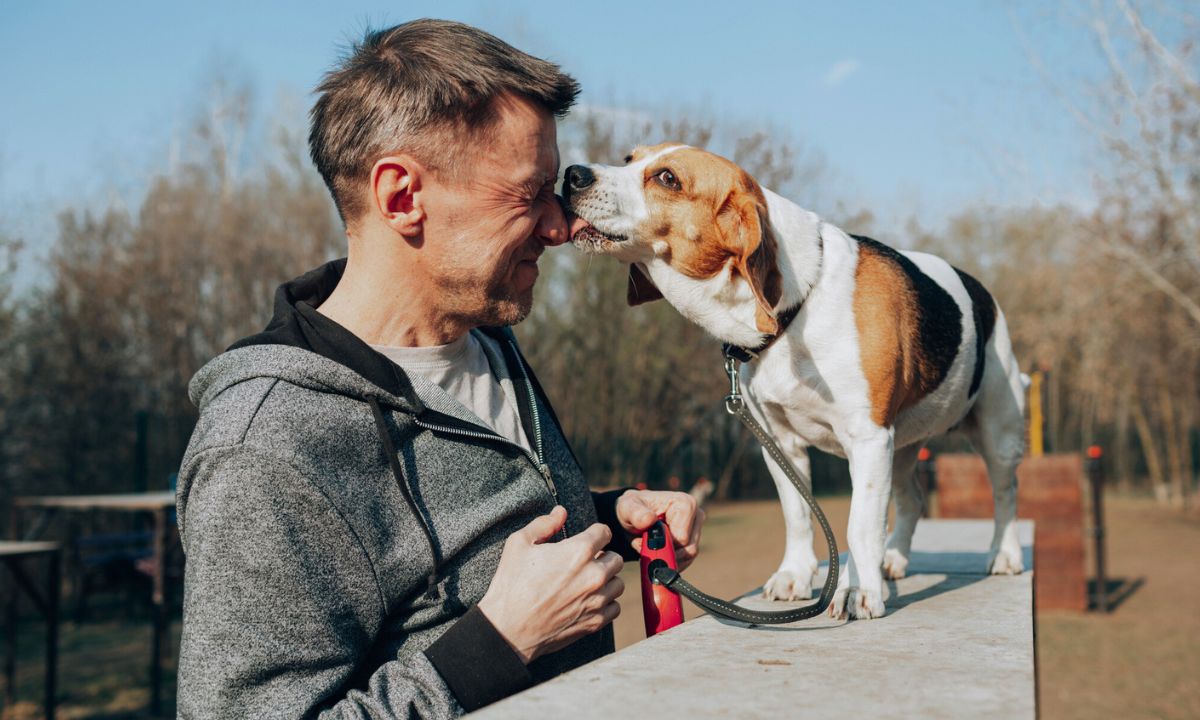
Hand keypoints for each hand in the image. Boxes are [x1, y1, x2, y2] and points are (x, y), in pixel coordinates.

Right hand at [478, 507, 623, 663]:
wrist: (508, 629)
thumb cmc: (511, 585)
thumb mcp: (519, 544)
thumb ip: (544, 524)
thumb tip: (561, 512)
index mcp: (578, 551)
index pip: (604, 532)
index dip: (594, 533)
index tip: (587, 540)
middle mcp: (594, 574)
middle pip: (616, 558)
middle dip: (602, 557)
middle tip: (584, 563)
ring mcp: (596, 600)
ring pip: (618, 583)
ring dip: (606, 581)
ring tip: (587, 583)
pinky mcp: (595, 621)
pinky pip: (615, 607)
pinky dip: (606, 603)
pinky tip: (588, 601)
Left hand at [615, 490, 703, 569]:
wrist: (633, 517)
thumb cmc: (632, 509)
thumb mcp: (627, 508)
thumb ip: (636, 514)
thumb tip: (649, 520)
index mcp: (685, 503)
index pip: (682, 538)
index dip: (664, 545)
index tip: (647, 541)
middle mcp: (696, 515)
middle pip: (687, 549)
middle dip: (665, 553)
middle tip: (646, 547)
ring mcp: (696, 529)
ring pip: (687, 556)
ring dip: (666, 557)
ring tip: (649, 548)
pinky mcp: (693, 540)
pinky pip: (686, 560)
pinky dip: (670, 561)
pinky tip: (656, 553)